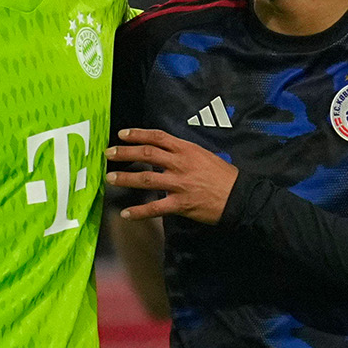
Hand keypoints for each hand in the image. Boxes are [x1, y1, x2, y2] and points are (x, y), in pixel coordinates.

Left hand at [105, 127, 239, 224]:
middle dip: (125, 153)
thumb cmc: (223, 175)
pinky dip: (139, 211)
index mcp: (186, 149)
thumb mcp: (203, 155)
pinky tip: (126, 213)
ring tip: (110, 178)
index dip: (138, 134)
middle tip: (109, 154)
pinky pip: (155, 208)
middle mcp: (180, 164)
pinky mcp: (180, 204)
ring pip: (146, 179)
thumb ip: (183, 153)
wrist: (238, 196)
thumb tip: (164, 153)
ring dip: (126, 178)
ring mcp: (179, 184)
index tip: (122, 134)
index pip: (157, 137)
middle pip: (147, 154)